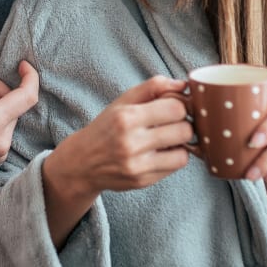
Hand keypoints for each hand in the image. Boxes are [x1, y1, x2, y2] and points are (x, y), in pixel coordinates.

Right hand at [42, 75, 192, 241]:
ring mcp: (137, 165)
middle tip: (172, 123)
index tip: (172, 107)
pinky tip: (159, 152)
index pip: (176, 108)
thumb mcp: (123, 101)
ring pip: (184, 152)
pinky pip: (175, 167)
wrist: (82, 162)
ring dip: (180, 144)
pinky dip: (173, 158)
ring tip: (167, 138)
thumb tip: (184, 85)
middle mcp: (131, 143)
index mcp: (126, 118)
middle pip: (184, 130)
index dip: (180, 105)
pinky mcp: (143, 181)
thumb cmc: (107, 127)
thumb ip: (153, 87)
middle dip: (183, 124)